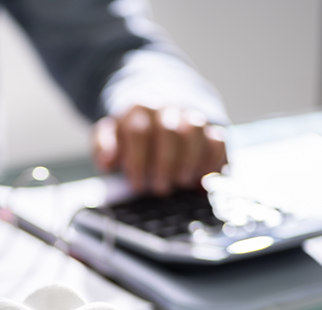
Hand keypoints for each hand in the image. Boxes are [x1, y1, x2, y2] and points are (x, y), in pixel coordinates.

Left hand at [93, 105, 226, 195]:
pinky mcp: (210, 128)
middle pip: (169, 131)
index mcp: (138, 111)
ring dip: (189, 162)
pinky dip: (212, 162)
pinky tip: (201, 179)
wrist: (156, 111)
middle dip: (165, 164)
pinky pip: (218, 140)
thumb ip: (103, 147)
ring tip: (180, 183)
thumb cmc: (129, 135)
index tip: (137, 185)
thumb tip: (107, 160)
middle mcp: (166, 109)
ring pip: (196, 132)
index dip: (138, 161)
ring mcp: (190, 117)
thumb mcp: (108, 138)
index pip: (138, 132)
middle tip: (160, 188)